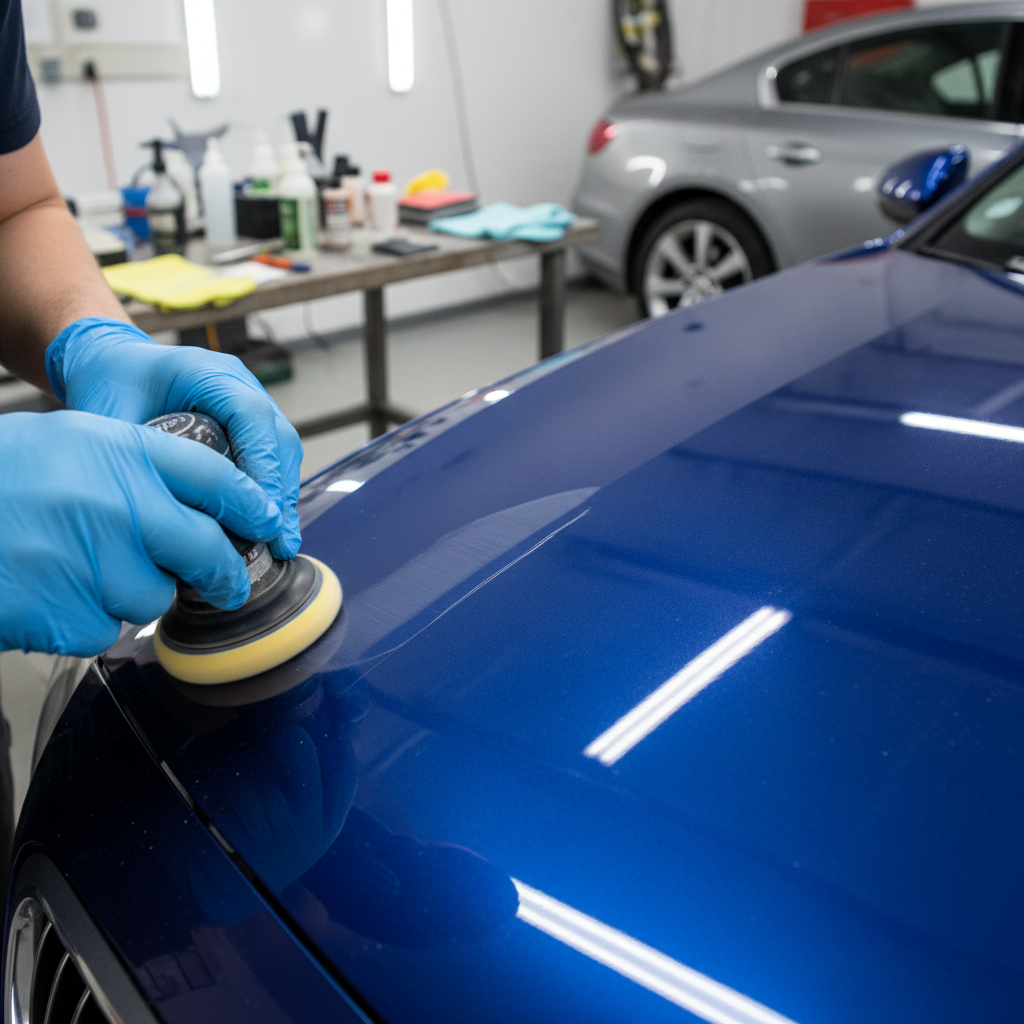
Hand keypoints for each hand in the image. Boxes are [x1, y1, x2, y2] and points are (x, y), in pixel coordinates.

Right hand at [0, 410, 283, 655]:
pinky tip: (47, 592)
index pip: (212, 475)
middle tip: (226, 585)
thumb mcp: (65, 442)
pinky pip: (105, 628)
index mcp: (118, 451)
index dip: (248, 502)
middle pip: (205, 548)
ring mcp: (99, 562)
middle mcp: (120, 504)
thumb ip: (130, 466)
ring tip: (74, 568)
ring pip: (155, 595)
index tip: (266, 520)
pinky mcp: (74, 616)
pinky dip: (84, 620)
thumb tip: (192, 503)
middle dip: (221, 573)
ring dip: (130, 592)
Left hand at [45, 317, 301, 559]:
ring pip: (284, 448)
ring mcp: (249, 400)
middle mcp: (236, 383)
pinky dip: (274, 490)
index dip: (262, 463)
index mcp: (204, 371)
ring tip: (280, 543)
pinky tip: (266, 525)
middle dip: (280, 490)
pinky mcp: (250, 422)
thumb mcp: (110, 416)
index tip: (260, 510)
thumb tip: (156, 509)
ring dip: (283, 496)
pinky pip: (274, 455)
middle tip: (278, 540)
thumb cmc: (110, 381)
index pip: (250, 414)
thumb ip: (133, 454)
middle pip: (278, 435)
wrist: (112, 361)